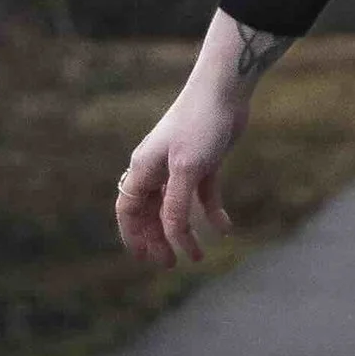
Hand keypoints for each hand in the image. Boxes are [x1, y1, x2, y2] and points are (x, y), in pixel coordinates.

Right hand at [114, 81, 245, 265]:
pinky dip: (210, 213)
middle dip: (159, 240)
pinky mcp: (204, 162)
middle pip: (151, 213)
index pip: (128, 210)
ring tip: (197, 256)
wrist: (225, 91)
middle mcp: (157, 169)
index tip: (143, 259)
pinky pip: (203, 195)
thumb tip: (170, 235)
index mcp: (143, 169)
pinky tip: (224, 230)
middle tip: (171, 264)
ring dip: (184, 232)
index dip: (132, 235)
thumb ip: (176, 205)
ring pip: (176, 208)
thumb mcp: (187, 170)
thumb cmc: (200, 125)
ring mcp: (180, 166)